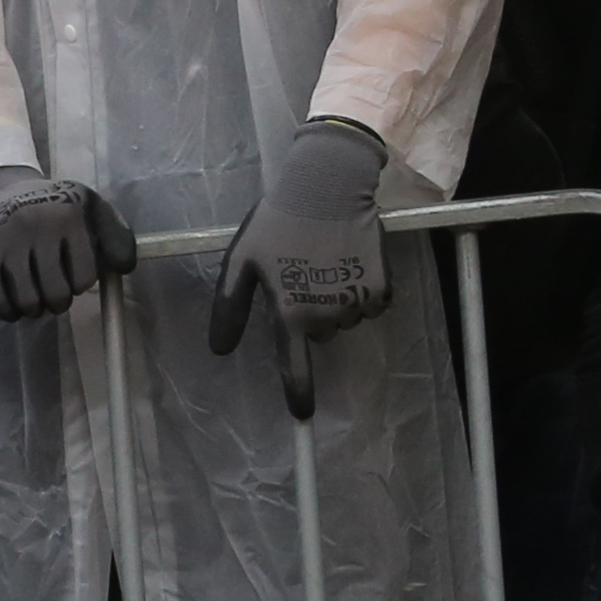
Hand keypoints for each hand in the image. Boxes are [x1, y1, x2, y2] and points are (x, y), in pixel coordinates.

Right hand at [0, 166, 132, 322]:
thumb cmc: (52, 206)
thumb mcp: (91, 209)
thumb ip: (117, 237)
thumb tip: (124, 268)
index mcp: (70, 215)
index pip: (85, 277)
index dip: (80, 283)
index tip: (72, 275)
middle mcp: (36, 225)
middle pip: (56, 294)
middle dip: (58, 301)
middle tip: (53, 293)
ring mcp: (5, 239)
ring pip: (27, 302)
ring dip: (34, 309)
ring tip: (34, 296)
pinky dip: (8, 311)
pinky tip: (13, 301)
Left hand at [211, 119, 392, 417]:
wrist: (328, 186)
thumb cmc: (278, 222)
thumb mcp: (242, 261)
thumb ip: (230, 308)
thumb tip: (220, 350)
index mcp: (290, 313)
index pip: (295, 366)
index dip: (298, 393)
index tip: (304, 414)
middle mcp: (325, 315)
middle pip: (321, 334)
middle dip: (313, 314)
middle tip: (303, 273)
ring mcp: (356, 301)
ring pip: (345, 318)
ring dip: (337, 299)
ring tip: (327, 259)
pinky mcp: (381, 286)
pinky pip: (372, 303)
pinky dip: (363, 289)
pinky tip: (352, 259)